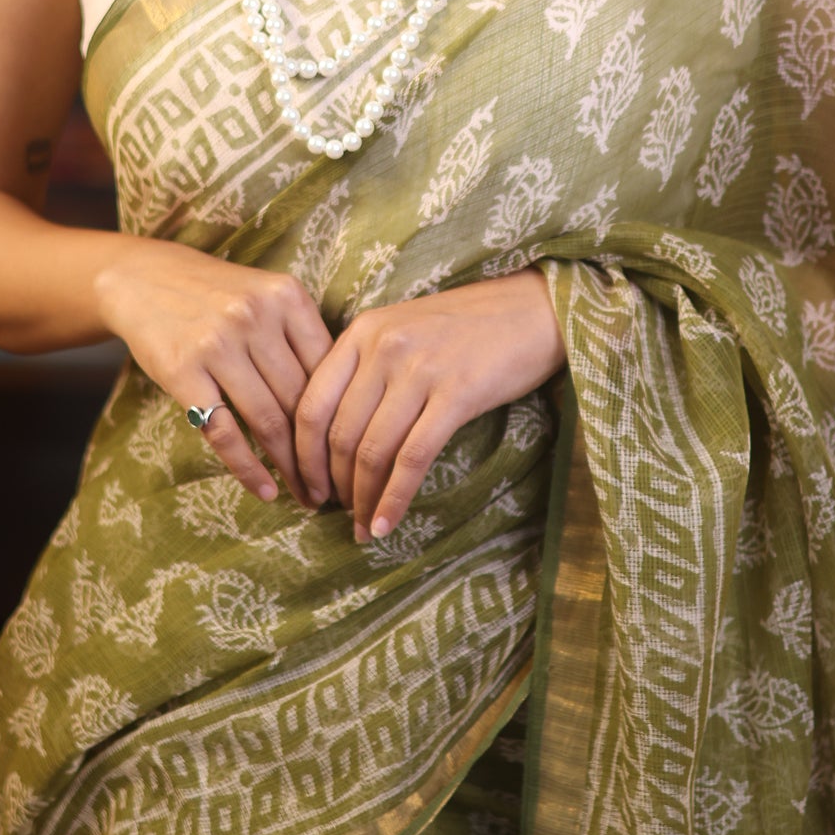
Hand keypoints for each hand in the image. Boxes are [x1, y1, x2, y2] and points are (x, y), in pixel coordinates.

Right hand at [95, 237, 332, 506]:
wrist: (146, 278)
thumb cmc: (219, 297)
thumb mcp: (267, 297)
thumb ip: (301, 339)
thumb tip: (343, 407)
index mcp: (287, 296)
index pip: (329, 370)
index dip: (344, 417)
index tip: (353, 451)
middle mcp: (256, 316)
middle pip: (301, 398)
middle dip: (321, 451)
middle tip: (336, 486)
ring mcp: (217, 343)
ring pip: (268, 419)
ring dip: (290, 467)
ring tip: (306, 495)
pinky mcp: (183, 370)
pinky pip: (223, 431)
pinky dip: (247, 468)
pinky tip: (264, 490)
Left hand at [293, 271, 565, 541]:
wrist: (534, 308)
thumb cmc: (468, 326)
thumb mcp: (403, 331)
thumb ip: (366, 368)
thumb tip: (333, 438)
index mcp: (362, 332)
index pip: (310, 405)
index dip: (300, 456)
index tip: (306, 486)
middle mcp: (383, 347)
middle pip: (338, 433)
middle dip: (330, 484)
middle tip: (333, 513)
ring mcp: (419, 369)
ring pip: (372, 450)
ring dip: (361, 498)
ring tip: (361, 526)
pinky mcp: (456, 394)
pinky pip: (413, 458)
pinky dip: (395, 498)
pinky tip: (386, 524)